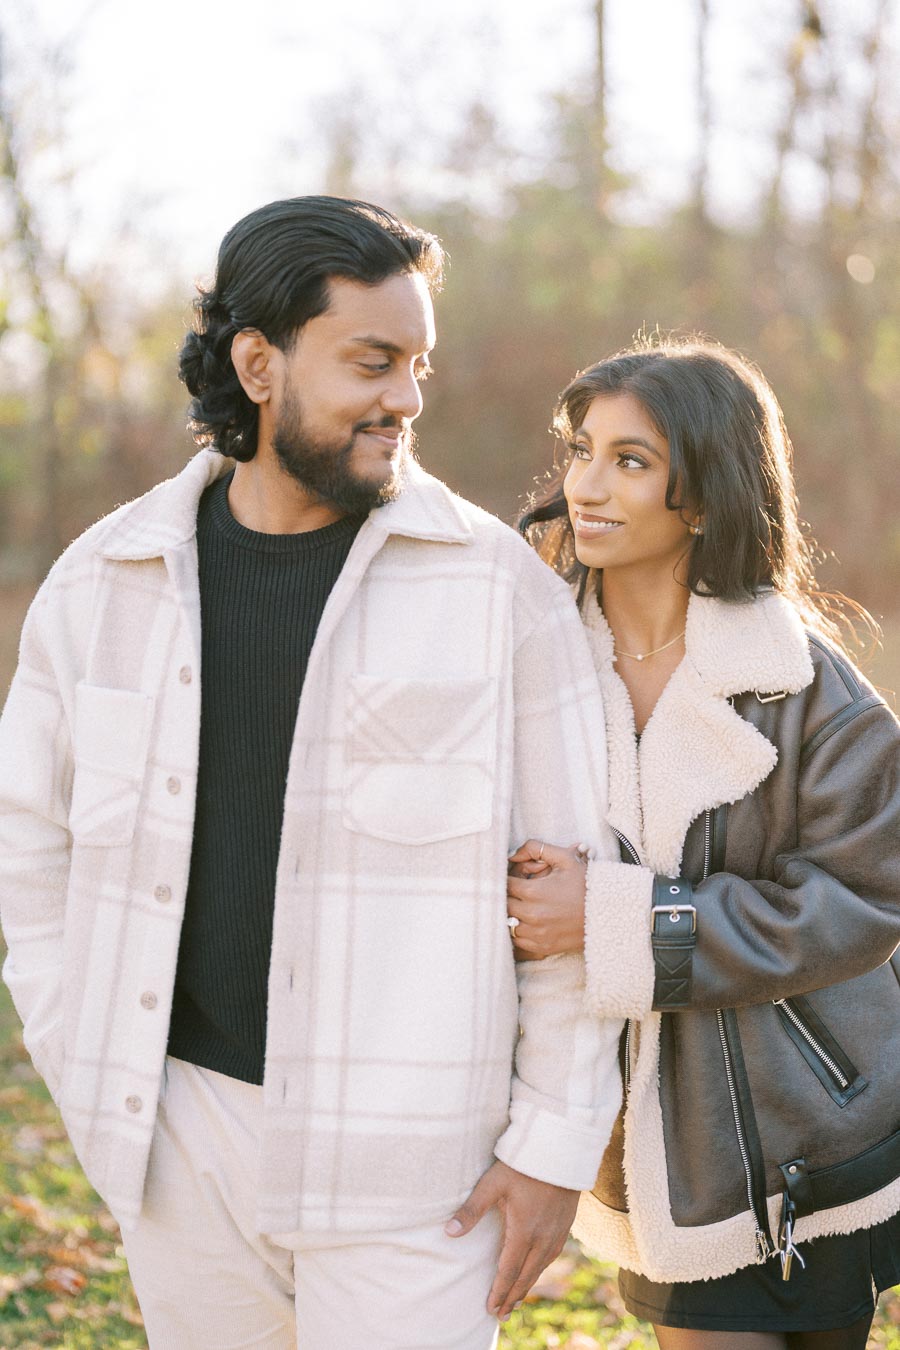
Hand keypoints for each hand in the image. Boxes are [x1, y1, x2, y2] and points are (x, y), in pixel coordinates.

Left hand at [444, 1159, 578, 1320]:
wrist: (560, 1148)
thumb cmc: (523, 1164)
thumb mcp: (493, 1183)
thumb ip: (472, 1209)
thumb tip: (449, 1232)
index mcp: (524, 1231)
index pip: (509, 1270)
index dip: (499, 1291)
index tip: (490, 1309)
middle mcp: (544, 1237)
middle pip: (526, 1275)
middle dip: (512, 1297)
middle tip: (501, 1315)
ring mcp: (557, 1232)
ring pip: (541, 1267)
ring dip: (527, 1286)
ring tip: (516, 1300)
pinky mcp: (566, 1223)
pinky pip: (552, 1255)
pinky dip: (540, 1269)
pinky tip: (536, 1269)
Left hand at [507, 839, 587, 956]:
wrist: (607, 914)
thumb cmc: (585, 884)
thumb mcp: (566, 859)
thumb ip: (537, 848)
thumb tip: (513, 853)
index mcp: (534, 892)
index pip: (503, 884)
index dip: (503, 879)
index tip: (509, 877)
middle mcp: (532, 914)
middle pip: (502, 904)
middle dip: (504, 896)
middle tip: (512, 891)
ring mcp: (536, 933)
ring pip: (507, 924)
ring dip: (509, 914)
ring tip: (518, 906)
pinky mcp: (542, 946)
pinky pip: (518, 940)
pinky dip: (518, 931)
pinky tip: (525, 922)